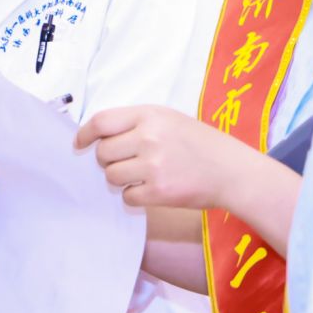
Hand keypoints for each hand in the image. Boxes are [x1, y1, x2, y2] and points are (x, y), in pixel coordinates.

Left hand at [76, 105, 244, 210]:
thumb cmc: (201, 144)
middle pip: (103, 153)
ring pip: (112, 176)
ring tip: (141, 175)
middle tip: (125, 162)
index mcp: (150, 115)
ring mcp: (154, 165)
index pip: (101, 122)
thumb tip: (98, 138)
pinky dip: (134, 196)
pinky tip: (151, 189)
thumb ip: (136, 124)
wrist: (233, 171)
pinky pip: (127, 197)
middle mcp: (149, 137)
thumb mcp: (169, 119)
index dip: (84, 134)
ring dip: (120, 179)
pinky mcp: (159, 192)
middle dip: (107, 160)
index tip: (79, 144)